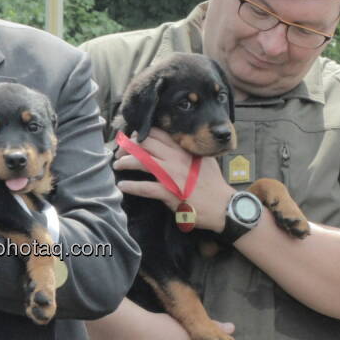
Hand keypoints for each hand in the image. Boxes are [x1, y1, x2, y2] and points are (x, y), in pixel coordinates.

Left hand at [113, 129, 234, 232]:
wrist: (223, 206)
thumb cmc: (213, 184)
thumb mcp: (203, 160)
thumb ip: (187, 152)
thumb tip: (174, 146)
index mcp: (183, 149)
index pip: (157, 134)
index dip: (140, 135)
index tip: (132, 140)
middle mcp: (175, 158)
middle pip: (145, 144)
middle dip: (128, 147)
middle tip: (119, 153)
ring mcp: (171, 175)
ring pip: (141, 161)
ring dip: (125, 162)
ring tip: (117, 165)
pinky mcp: (168, 193)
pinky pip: (144, 188)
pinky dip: (131, 186)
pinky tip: (122, 186)